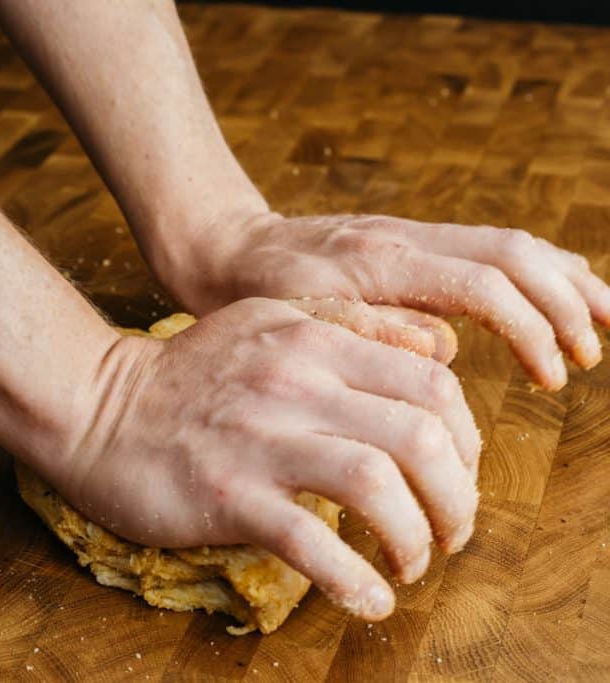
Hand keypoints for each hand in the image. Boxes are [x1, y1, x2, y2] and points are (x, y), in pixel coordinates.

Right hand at [58, 298, 479, 620]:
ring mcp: (258, 440)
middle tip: (450, 532)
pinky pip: (310, 543)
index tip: (456, 476)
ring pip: (378, 486)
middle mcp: (294, 383)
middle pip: (421, 436)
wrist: (94, 405)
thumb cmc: (185, 374)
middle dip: (457, 499)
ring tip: (412, 565)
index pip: (432, 382)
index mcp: (311, 340)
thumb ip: (349, 326)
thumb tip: (434, 347)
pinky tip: (368, 601)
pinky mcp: (225, 494)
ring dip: (417, 538)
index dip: (467, 439)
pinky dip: (355, 581)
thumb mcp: (268, 322)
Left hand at [159, 212, 609, 389]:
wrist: (221, 248)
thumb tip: (445, 350)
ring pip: (506, 242)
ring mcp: (407, 234)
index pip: (484, 286)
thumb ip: (366, 333)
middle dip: (564, 302)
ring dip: (561, 280)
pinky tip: (552, 294)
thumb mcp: (292, 323)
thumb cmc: (246, 295)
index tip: (551, 379)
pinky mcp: (405, 242)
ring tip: (601, 322)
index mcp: (380, 263)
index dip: (531, 331)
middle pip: (512, 253)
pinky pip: (482, 247)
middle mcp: (403, 238)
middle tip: (591, 353)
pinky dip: (529, 271)